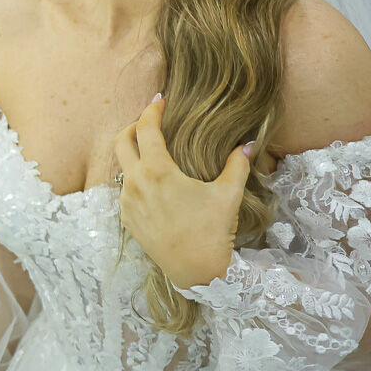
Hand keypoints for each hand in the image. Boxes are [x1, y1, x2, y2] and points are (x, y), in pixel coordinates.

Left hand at [115, 95, 250, 289]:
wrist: (196, 271)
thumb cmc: (213, 231)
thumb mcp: (229, 194)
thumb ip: (238, 164)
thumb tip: (249, 143)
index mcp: (157, 172)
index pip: (145, 129)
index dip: (151, 110)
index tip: (160, 100)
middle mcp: (135, 183)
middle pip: (121, 141)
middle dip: (133, 126)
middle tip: (150, 122)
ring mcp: (127, 202)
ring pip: (122, 167)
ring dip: (135, 155)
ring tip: (155, 154)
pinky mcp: (126, 217)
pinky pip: (125, 189)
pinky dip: (135, 179)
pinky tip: (153, 183)